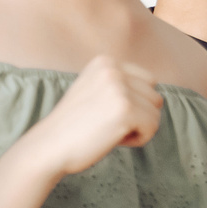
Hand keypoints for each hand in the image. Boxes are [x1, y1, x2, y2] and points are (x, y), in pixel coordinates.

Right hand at [25, 56, 162, 177]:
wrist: (49, 146)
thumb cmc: (73, 125)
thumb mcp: (94, 90)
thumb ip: (121, 85)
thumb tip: (158, 96)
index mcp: (105, 61)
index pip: (148, 81)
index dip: (133, 103)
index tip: (105, 112)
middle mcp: (113, 69)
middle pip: (154, 97)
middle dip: (137, 116)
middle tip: (106, 124)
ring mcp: (119, 89)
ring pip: (155, 113)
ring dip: (137, 128)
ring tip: (108, 130)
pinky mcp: (125, 110)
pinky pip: (152, 128)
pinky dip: (137, 139)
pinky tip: (112, 139)